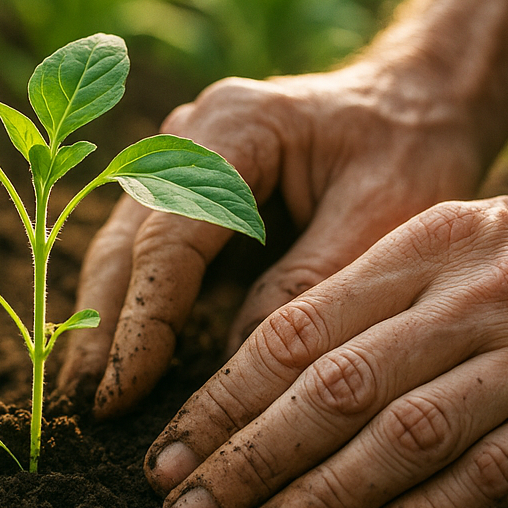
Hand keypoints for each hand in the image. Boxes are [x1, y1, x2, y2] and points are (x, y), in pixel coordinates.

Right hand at [56, 59, 485, 416]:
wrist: (421, 100)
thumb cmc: (412, 149)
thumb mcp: (383, 215)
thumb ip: (309, 285)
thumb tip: (238, 372)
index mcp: (236, 126)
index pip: (169, 234)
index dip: (144, 318)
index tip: (124, 388)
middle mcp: (190, 136)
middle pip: (126, 239)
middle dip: (103, 326)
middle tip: (86, 407)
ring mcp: (182, 159)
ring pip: (124, 247)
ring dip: (108, 321)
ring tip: (92, 398)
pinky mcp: (189, 190)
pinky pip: (149, 253)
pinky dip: (137, 307)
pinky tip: (128, 365)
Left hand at [142, 161, 507, 507]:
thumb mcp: (457, 235)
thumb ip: (370, 294)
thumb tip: (265, 370)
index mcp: (422, 246)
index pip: (296, 328)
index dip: (223, 399)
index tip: (169, 453)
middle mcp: (466, 297)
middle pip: (332, 386)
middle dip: (246, 457)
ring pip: (401, 435)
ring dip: (318, 499)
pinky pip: (492, 475)